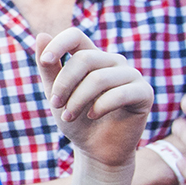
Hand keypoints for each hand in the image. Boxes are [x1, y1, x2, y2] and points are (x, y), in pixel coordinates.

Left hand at [36, 28, 152, 169]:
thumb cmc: (75, 119)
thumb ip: (49, 68)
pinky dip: (100, 107)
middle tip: (55, 104)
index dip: (59, 44)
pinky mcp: (144, 93)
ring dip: (77, 100)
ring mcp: (131, 75)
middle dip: (64, 84)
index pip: (76, 35)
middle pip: (84, 58)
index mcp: (91, 57)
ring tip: (68, 116)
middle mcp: (113, 61)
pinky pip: (119, 93)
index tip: (45, 61)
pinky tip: (92, 116)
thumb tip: (41, 35)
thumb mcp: (55, 93)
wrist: (95, 149)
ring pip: (99, 78)